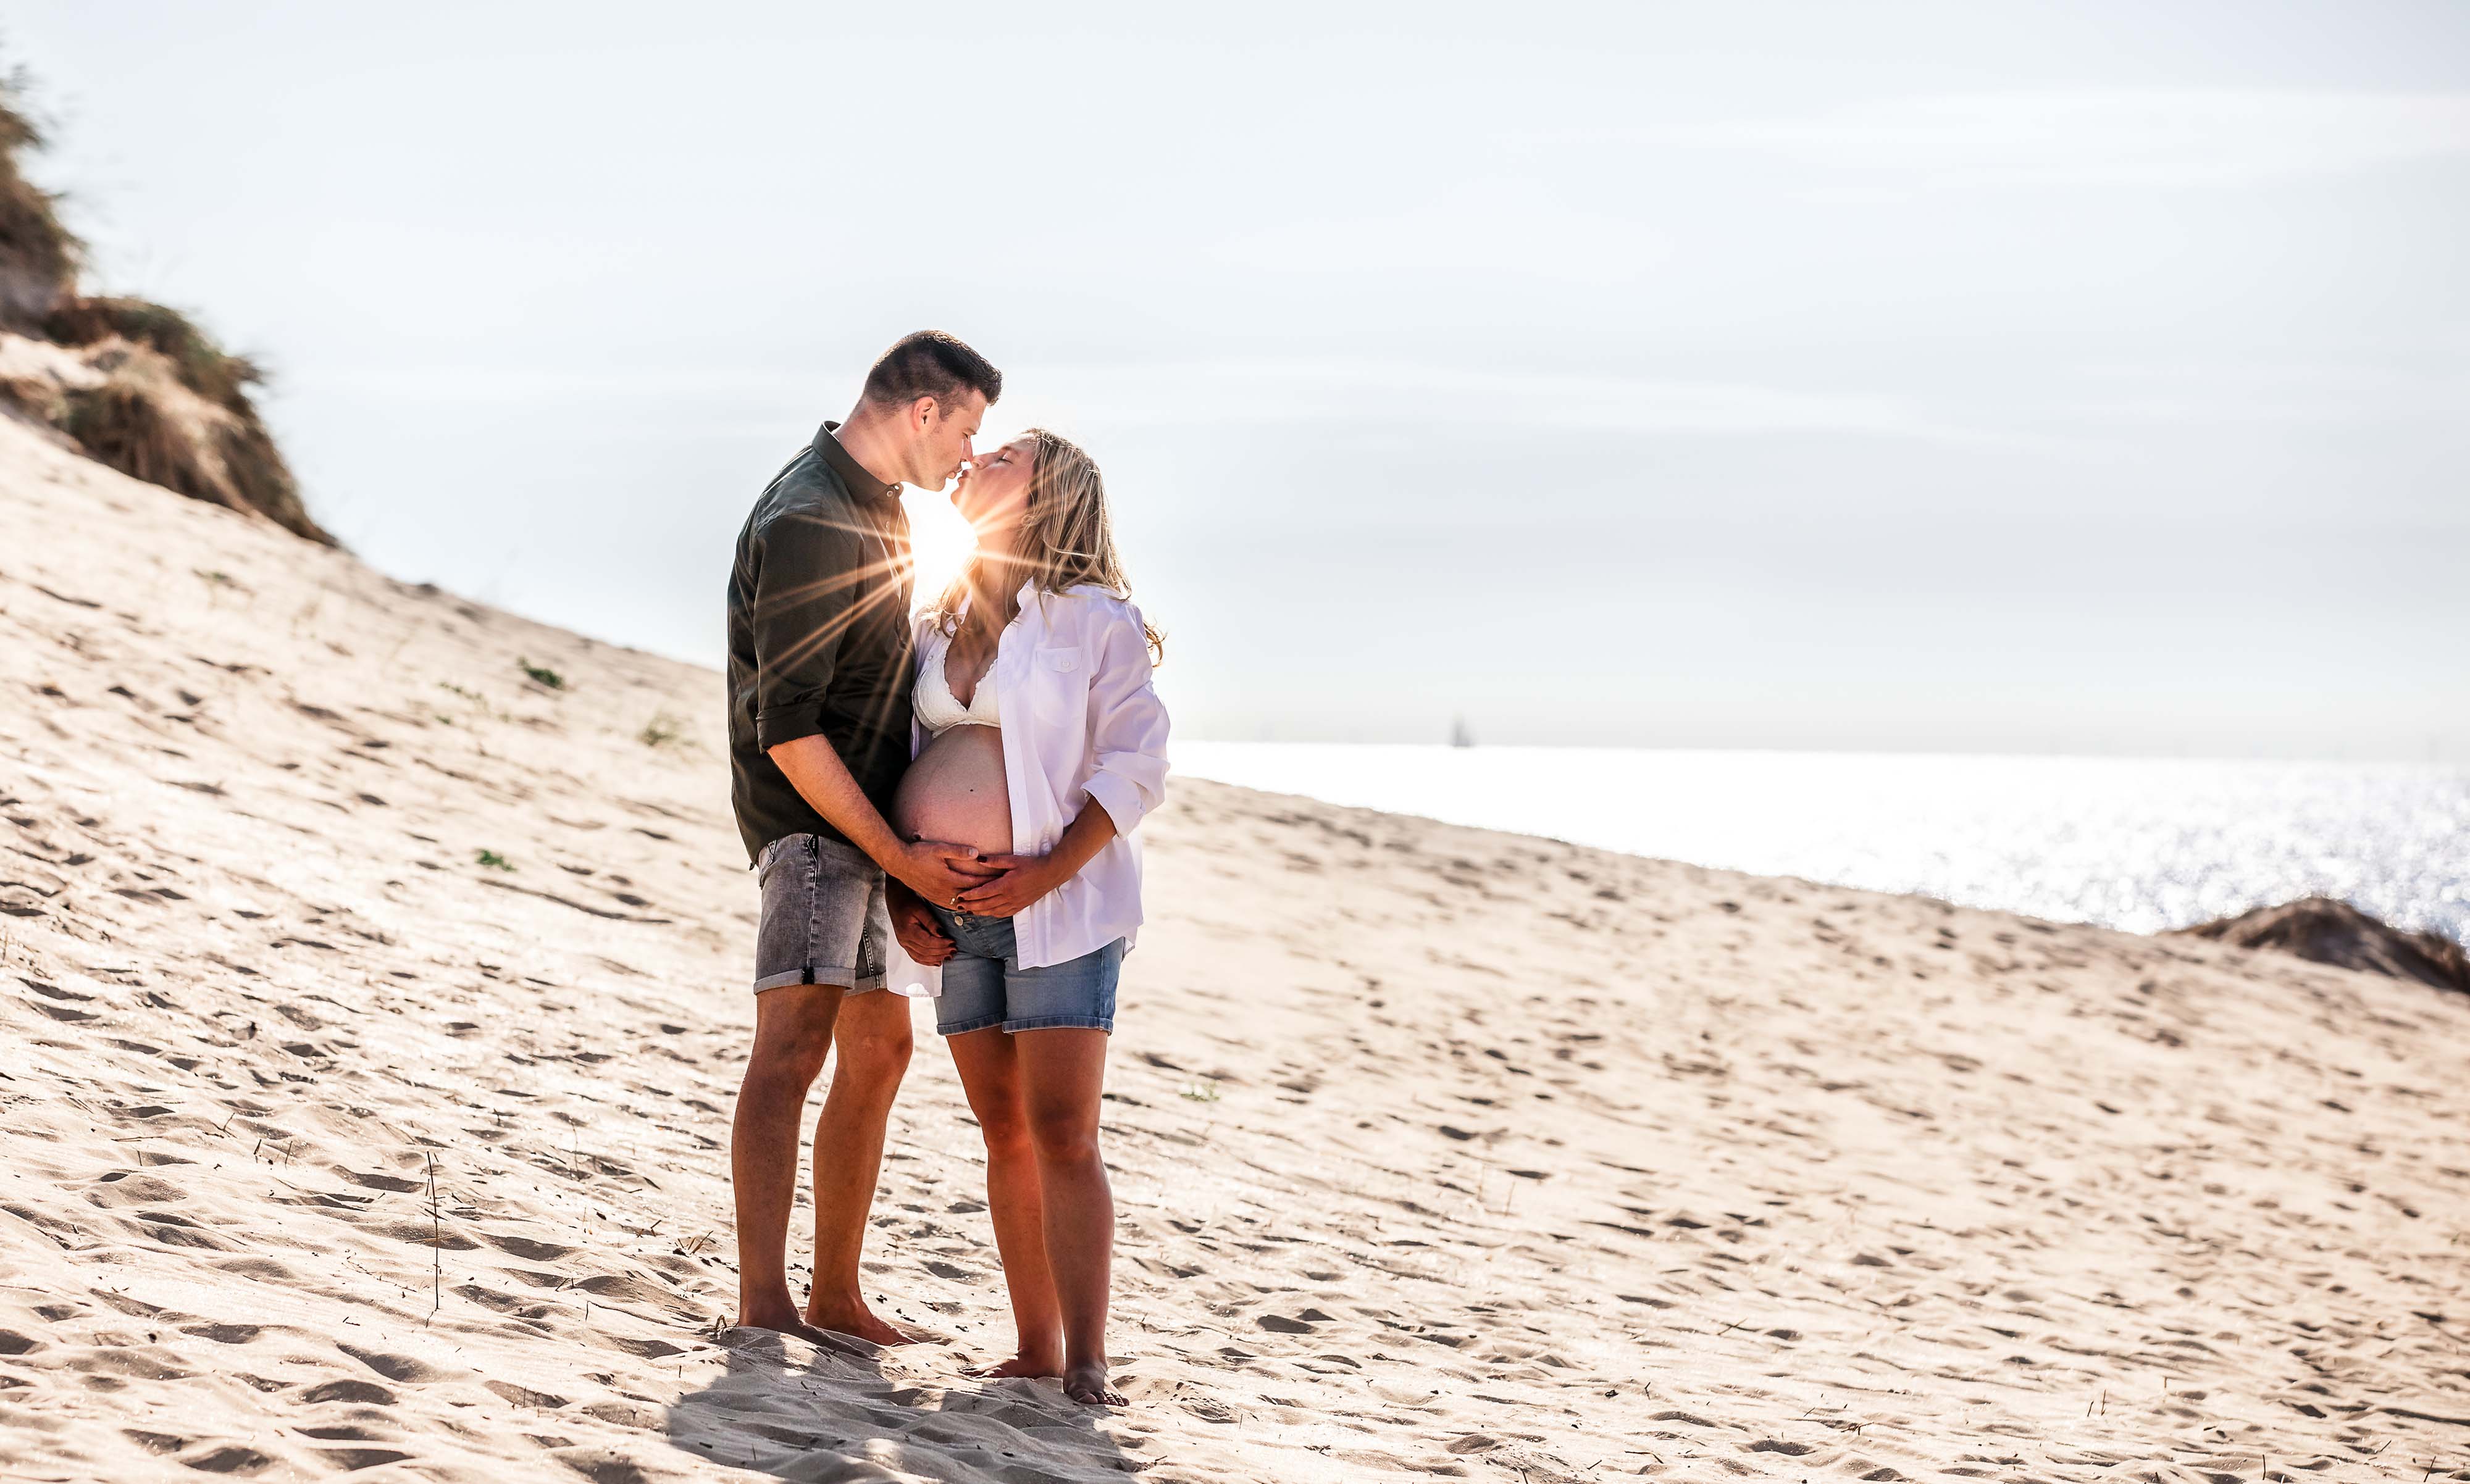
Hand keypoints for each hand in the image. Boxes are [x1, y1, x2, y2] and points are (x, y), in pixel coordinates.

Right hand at [887, 838, 1001, 902]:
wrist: (899, 863)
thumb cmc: (918, 853)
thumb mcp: (939, 848)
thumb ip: (958, 851)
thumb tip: (976, 853)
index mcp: (948, 879)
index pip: (974, 882)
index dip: (988, 881)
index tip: (1001, 879)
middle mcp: (944, 891)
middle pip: (970, 895)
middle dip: (985, 893)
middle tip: (1000, 892)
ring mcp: (938, 897)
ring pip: (961, 904)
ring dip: (974, 902)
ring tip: (988, 901)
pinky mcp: (932, 898)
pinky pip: (951, 906)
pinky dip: (962, 906)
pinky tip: (968, 905)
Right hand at [887, 888, 955, 965]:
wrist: (895, 899)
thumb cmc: (906, 901)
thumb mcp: (920, 909)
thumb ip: (931, 922)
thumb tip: (941, 934)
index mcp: (907, 931)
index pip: (928, 943)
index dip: (941, 944)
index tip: (952, 942)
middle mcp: (904, 940)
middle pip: (925, 952)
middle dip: (941, 952)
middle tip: (954, 950)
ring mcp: (904, 943)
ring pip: (921, 957)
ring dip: (936, 958)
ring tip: (948, 956)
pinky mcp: (905, 944)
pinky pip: (916, 957)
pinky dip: (927, 961)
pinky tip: (936, 961)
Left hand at [952, 852, 1062, 918]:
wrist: (1050, 874)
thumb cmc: (1032, 865)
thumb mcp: (1013, 860)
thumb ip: (995, 861)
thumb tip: (978, 860)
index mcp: (1006, 885)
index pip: (983, 892)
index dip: (970, 895)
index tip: (960, 896)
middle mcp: (1009, 897)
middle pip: (985, 904)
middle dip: (971, 906)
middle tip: (958, 906)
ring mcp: (1015, 903)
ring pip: (993, 911)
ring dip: (980, 912)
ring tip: (969, 910)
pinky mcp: (1020, 906)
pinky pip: (1003, 914)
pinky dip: (993, 914)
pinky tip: (987, 913)